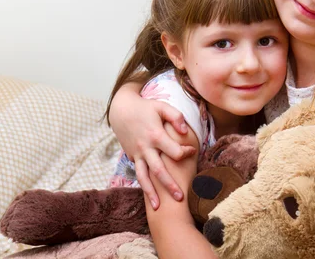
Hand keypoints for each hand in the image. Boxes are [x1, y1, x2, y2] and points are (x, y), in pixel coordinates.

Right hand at [108, 84, 195, 208]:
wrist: (121, 110)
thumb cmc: (146, 108)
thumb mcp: (161, 106)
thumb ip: (175, 117)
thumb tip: (185, 132)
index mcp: (155, 135)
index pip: (174, 151)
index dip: (185, 153)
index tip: (193, 152)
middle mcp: (145, 148)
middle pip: (158, 171)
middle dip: (169, 185)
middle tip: (180, 198)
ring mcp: (137, 154)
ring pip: (144, 177)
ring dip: (150, 193)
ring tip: (157, 208)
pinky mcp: (132, 157)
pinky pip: (138, 174)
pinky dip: (144, 186)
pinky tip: (150, 197)